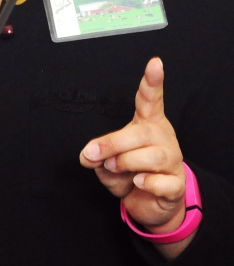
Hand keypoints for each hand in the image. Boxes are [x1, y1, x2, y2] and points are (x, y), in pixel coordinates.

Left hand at [80, 58, 192, 250]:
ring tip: (116, 169)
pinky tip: (138, 183)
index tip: (155, 63)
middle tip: (93, 155)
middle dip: (113, 143)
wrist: (149, 203)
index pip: (150, 99)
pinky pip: (162, 182)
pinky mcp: (177, 184)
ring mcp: (173, 160)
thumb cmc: (128, 172)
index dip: (152, 82)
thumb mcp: (107, 162)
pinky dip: (145, 184)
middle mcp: (162, 138)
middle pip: (142, 133)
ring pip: (152, 156)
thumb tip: (88, 156)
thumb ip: (98, 155)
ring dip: (126, 163)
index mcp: (146, 124)